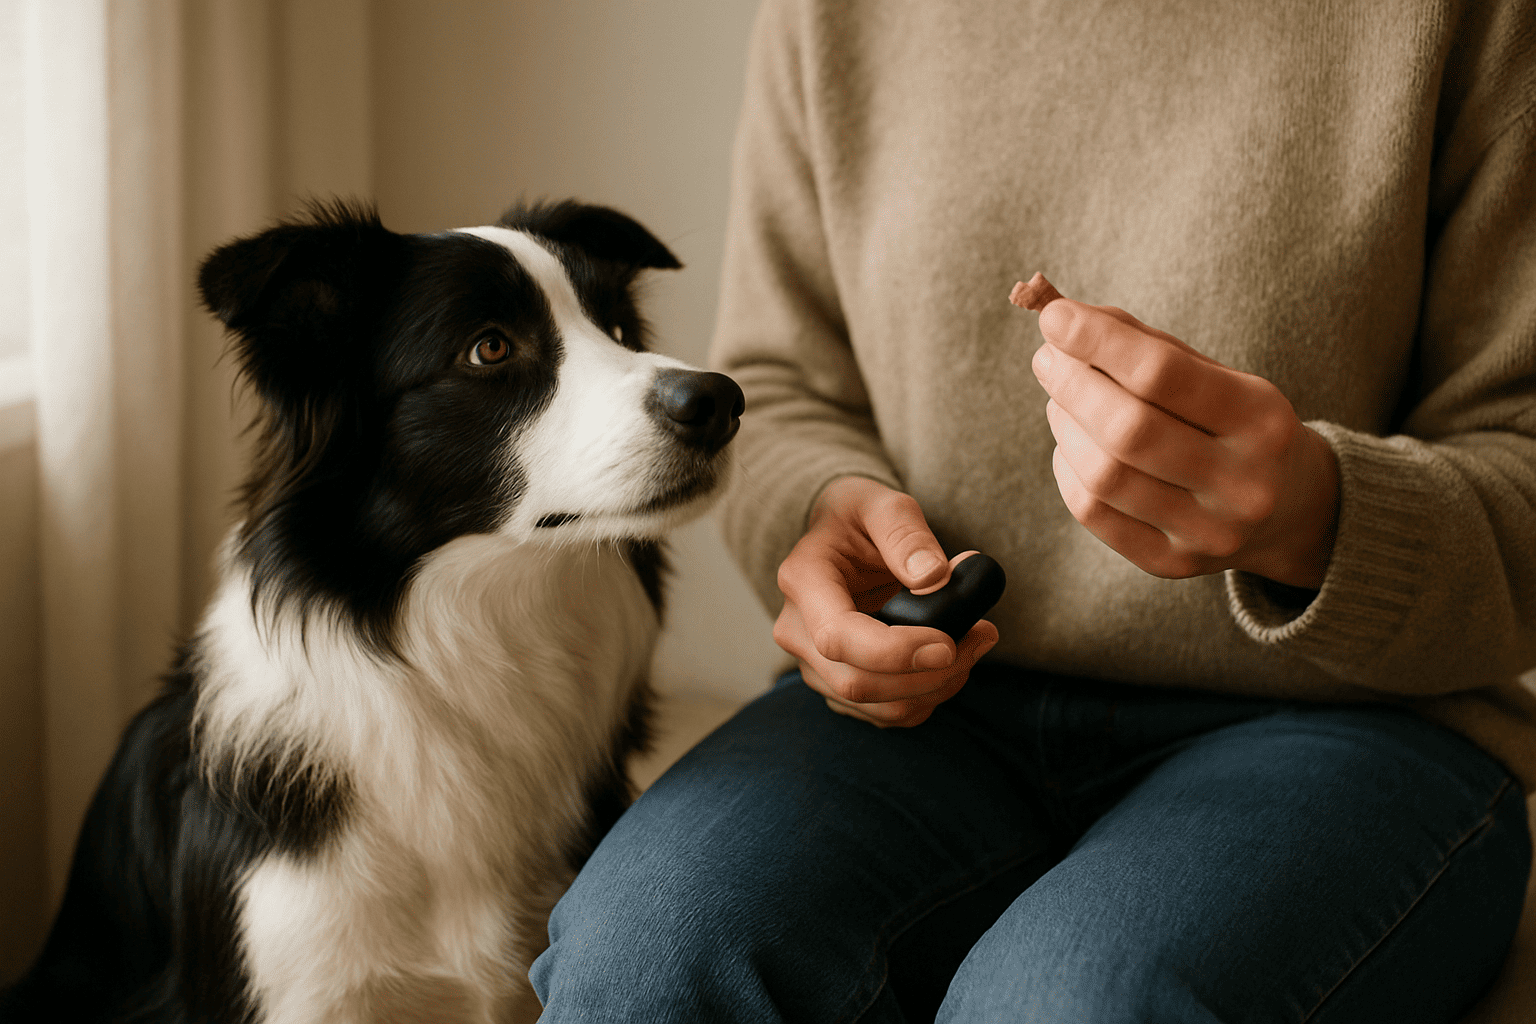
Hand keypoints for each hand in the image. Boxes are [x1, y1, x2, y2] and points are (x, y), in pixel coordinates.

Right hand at [774, 477, 999, 726]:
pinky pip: (887, 714)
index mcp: (804, 581)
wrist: (839, 538)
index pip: (839, 637)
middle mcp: (798, 631)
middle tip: (983, 635)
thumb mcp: (881, 503)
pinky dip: (928, 695)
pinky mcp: (838, 685)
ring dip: (938, 687)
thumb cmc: (858, 517)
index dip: (895, 652)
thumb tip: (932, 577)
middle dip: (930, 673)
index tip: (948, 643)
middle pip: (859, 683)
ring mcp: (814, 664)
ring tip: (975, 642)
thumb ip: (906, 533)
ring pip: (879, 708)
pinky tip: (951, 660)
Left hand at [1030, 296, 1339, 588]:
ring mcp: (1208, 533)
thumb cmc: (1232, 424)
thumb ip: (1146, 345)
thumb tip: (1067, 320)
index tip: (1054, 318)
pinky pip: (1093, 512)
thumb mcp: (1215, 375)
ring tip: (1061, 400)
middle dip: (1072, 384)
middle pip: (1127, 430)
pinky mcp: (1171, 563)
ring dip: (1065, 425)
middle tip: (1046, 358)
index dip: (1100, 342)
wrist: (1288, 510)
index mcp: (1262, 420)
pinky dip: (1067, 469)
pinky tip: (1072, 445)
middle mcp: (1243, 483)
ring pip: (1104, 475)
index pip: (1164, 374)